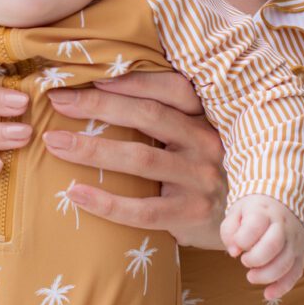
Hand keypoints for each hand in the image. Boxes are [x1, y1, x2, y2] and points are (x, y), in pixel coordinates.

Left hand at [42, 71, 229, 249]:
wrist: (248, 227)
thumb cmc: (207, 175)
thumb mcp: (199, 141)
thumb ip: (170, 122)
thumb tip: (105, 93)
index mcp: (206, 118)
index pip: (171, 89)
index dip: (132, 81)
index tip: (90, 76)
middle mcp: (207, 143)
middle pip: (149, 116)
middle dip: (99, 106)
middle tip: (58, 101)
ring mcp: (200, 179)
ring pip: (140, 158)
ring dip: (92, 148)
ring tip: (55, 142)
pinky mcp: (191, 214)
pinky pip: (142, 210)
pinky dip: (105, 201)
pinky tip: (74, 193)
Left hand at [219, 193, 303, 303]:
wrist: (283, 202)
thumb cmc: (254, 211)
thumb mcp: (237, 212)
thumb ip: (230, 230)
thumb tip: (235, 251)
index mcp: (264, 211)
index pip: (256, 224)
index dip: (242, 239)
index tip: (237, 245)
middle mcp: (283, 225)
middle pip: (273, 245)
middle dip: (255, 259)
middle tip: (245, 261)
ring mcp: (294, 240)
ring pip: (286, 262)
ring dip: (266, 275)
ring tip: (251, 276)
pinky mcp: (300, 253)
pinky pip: (295, 273)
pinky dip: (282, 287)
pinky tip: (268, 294)